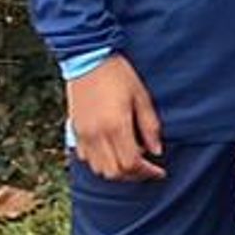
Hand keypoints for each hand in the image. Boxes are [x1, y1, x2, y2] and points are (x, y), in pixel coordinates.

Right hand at [65, 58, 164, 181]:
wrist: (87, 59)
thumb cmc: (119, 75)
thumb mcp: (142, 98)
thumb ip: (150, 127)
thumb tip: (157, 151)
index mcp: (115, 126)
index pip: (131, 164)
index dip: (147, 172)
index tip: (160, 171)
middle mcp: (96, 135)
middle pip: (115, 172)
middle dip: (134, 176)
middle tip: (148, 169)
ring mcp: (82, 134)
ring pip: (99, 169)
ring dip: (117, 171)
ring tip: (133, 161)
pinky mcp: (74, 130)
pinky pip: (86, 158)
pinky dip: (101, 163)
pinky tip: (113, 152)